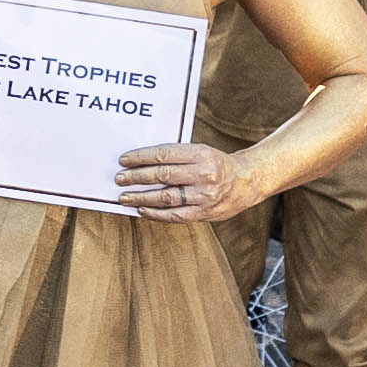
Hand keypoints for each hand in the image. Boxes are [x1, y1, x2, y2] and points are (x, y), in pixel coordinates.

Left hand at [115, 140, 247, 223]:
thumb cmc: (217, 164)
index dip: (141, 158)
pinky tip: (143, 210)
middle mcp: (203, 174)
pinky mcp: (204, 212)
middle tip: (120, 178)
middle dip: (136, 177)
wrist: (246, 181)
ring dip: (141, 197)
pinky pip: (175, 215)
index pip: (164, 155)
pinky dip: (156, 213)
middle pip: (162, 175)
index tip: (124, 160)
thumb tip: (143, 162)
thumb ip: (177, 156)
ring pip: (166, 197)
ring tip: (125, 196)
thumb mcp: (201, 151)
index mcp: (201, 154)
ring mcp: (204, 195)